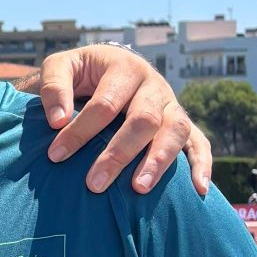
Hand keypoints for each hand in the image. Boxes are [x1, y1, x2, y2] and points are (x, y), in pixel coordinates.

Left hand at [36, 47, 211, 195]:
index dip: (80, 130)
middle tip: (94, 184)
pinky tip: (199, 190)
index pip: (105, 103)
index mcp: (125, 68)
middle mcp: (153, 86)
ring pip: (175, 130)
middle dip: (118, 153)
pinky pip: (199, 142)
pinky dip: (202, 165)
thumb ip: (53, 86)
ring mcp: (171, 105)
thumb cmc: (82, 73)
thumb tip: (57, 120)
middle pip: (144, 119)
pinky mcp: (182, 124)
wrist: (111, 67)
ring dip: (158, 161)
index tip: (56, 155)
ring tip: (139, 188)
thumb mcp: (62, 66)